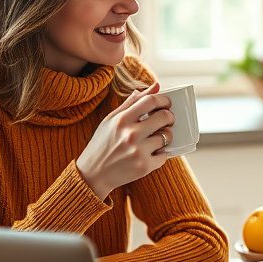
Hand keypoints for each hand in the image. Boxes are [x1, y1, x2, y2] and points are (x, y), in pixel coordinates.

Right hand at [76, 82, 175, 198]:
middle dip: (169, 117)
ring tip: (157, 138)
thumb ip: (133, 102)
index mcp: (122, 120)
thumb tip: (156, 86)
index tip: (167, 103)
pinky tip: (151, 153)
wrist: (93, 174)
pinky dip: (161, 154)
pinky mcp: (144, 167)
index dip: (164, 100)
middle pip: (164, 117)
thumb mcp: (111, 120)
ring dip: (166, 136)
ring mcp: (138, 151)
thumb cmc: (102, 144)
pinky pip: (164, 155)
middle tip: (167, 120)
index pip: (151, 101)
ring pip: (167, 136)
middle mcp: (131, 134)